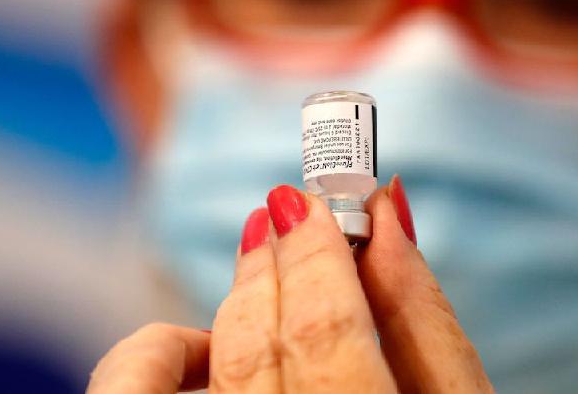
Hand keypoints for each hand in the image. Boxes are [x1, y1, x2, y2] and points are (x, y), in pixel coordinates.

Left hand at [88, 176, 493, 392]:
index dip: (319, 255)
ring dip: (233, 305)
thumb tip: (387, 214)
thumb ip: (427, 325)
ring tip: (261, 262)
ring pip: (198, 376)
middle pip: (259, 349)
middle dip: (275, 266)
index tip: (316, 200)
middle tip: (287, 210)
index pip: (329, 336)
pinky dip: (151, 361)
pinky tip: (200, 351)